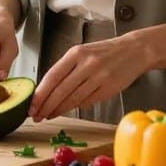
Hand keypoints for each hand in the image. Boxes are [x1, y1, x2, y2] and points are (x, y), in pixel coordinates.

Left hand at [28, 37, 147, 122]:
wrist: (135, 50)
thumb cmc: (105, 52)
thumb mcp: (83, 52)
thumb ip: (67, 69)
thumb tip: (47, 90)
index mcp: (76, 53)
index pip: (52, 76)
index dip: (40, 94)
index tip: (31, 105)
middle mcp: (87, 64)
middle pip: (61, 90)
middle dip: (46, 106)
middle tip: (36, 115)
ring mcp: (99, 77)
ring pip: (73, 99)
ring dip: (59, 110)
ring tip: (48, 115)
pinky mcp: (110, 88)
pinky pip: (88, 101)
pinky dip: (75, 107)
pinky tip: (67, 110)